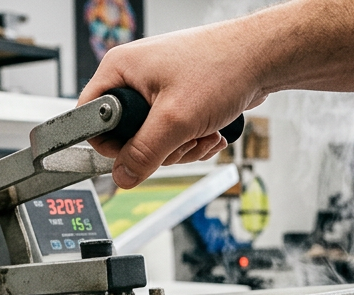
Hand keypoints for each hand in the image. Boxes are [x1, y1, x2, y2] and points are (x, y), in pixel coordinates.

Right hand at [79, 20, 268, 187]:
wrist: (262, 58)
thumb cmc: (221, 67)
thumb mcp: (175, 119)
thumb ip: (144, 153)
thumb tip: (122, 178)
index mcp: (119, 70)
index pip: (91, 118)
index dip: (110, 144)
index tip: (135, 152)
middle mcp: (135, 78)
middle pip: (127, 137)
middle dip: (159, 149)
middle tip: (182, 137)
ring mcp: (158, 90)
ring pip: (154, 142)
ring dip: (182, 147)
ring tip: (202, 131)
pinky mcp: (179, 101)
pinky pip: (174, 136)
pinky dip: (194, 140)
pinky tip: (211, 130)